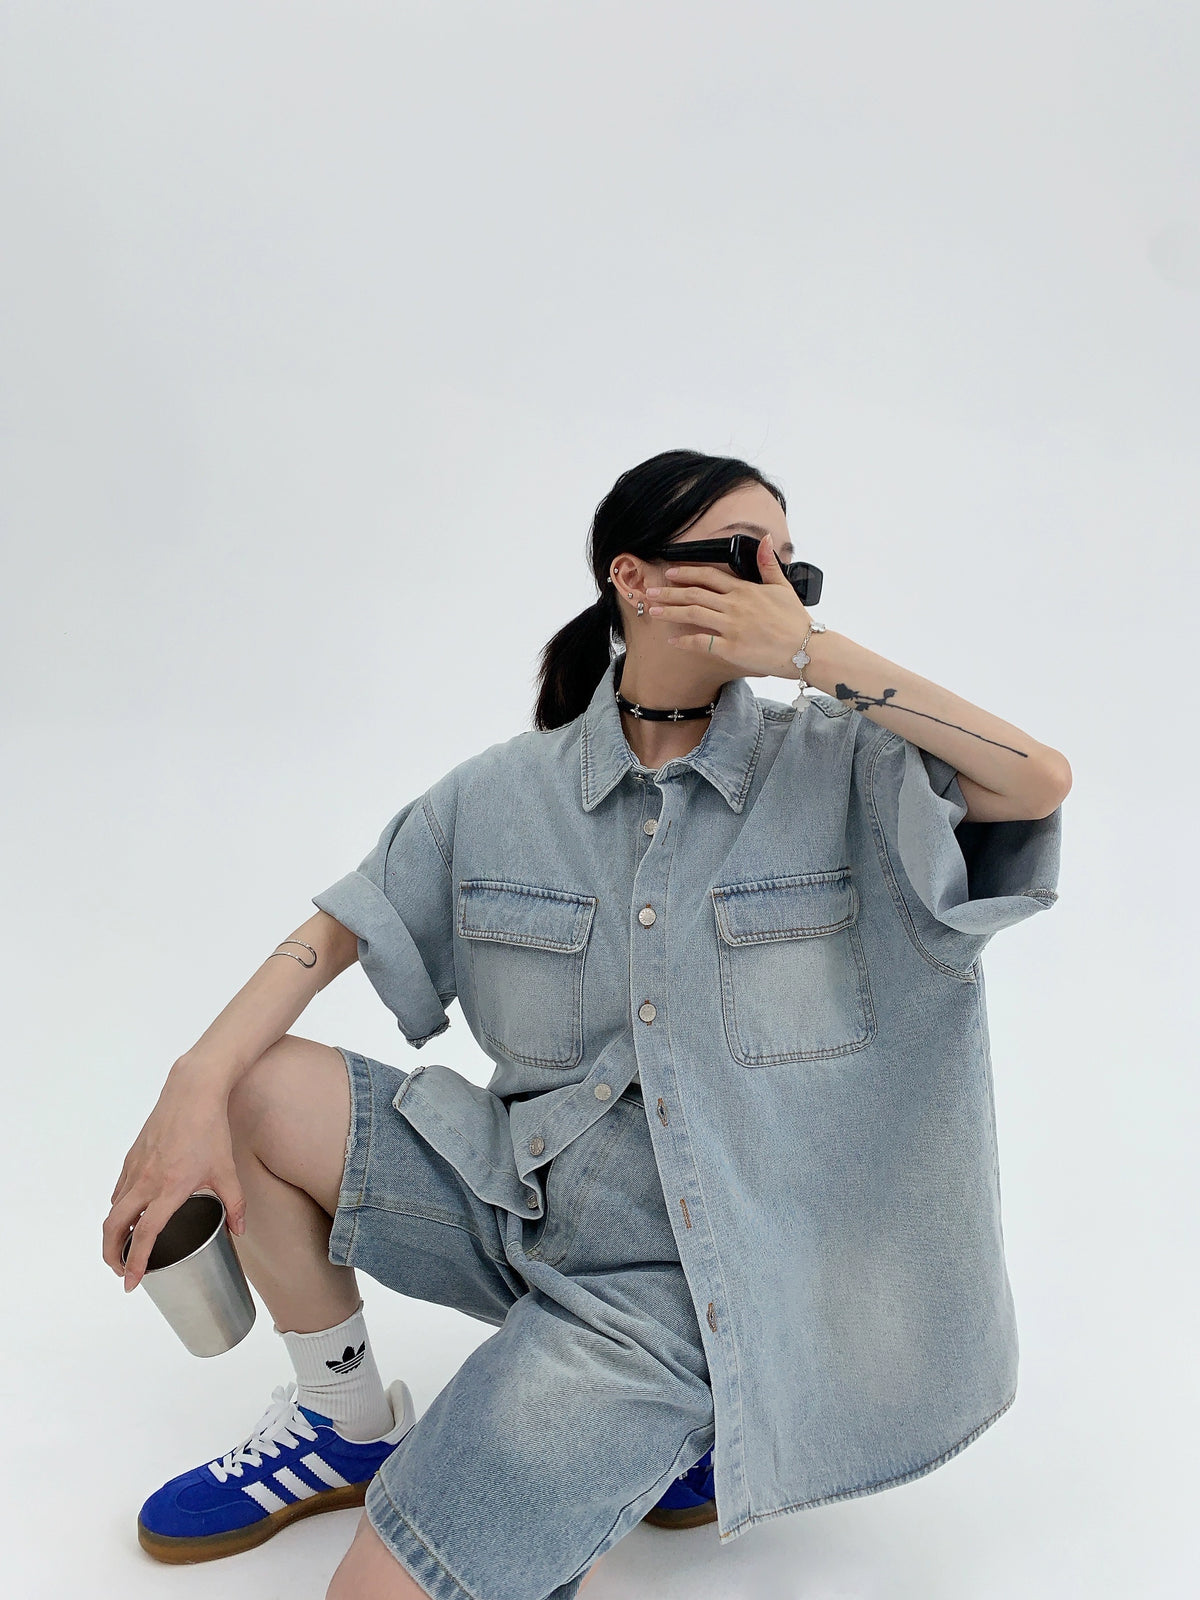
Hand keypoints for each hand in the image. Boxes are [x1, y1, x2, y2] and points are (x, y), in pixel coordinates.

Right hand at [102, 1069, 246, 1292]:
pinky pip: (119, 1190)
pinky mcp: (132, 1156)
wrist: (192, 1092)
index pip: (146, 1234)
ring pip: (114, 1208)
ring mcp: (135, 1168)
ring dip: (113, 1232)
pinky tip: (131, 1213)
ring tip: (125, 1247)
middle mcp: (147, 1181)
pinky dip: (119, 1208)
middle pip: (114, 1226)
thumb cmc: (210, 1129)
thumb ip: (235, 1204)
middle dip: (112, 1254)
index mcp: (170, 1188)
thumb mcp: (227, 1171)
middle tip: (121, 1270)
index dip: (137, 1262)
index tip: (132, 1281)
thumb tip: (239, 1230)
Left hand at [644, 531, 813, 677]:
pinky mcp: (731, 648)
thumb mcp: (783, 588)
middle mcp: (735, 606)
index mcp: (745, 590)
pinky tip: (672, 640)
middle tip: (649, 592)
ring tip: (652, 611)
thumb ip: (768, 564)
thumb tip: (765, 538)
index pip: (709, 576)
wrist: (807, 649)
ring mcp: (732, 627)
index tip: (669, 573)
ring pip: (693, 614)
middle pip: (694, 594)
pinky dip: (685, 641)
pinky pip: (702, 643)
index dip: (686, 573)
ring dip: (670, 612)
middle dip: (668, 592)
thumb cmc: (796, 621)